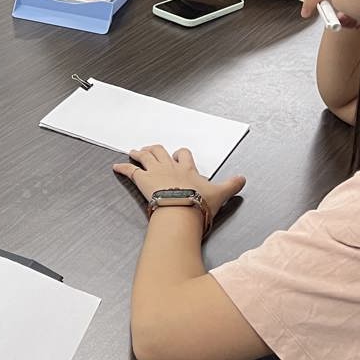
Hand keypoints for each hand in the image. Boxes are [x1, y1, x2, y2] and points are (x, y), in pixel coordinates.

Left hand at [112, 145, 245, 225]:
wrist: (182, 209)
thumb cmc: (199, 203)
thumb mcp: (220, 194)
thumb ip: (231, 185)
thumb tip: (243, 179)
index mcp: (187, 169)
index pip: (183, 154)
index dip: (179, 154)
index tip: (177, 155)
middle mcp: (170, 167)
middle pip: (160, 151)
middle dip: (155, 149)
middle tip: (150, 149)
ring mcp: (155, 172)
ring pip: (146, 156)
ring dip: (139, 153)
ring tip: (134, 152)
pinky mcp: (142, 180)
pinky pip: (130, 170)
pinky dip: (122, 168)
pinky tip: (115, 167)